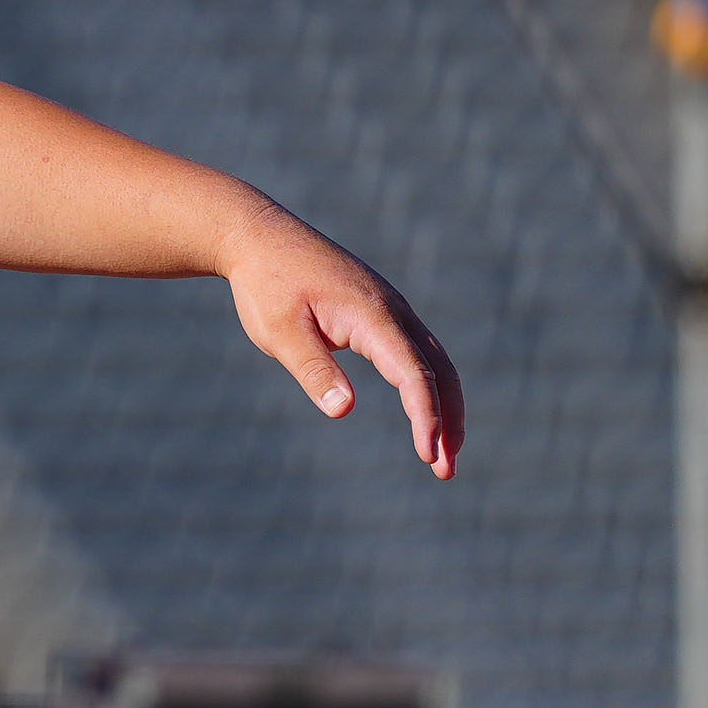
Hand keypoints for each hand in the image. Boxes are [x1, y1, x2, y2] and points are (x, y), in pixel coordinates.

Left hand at [220, 199, 463, 478]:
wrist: (260, 236)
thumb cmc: (266, 284)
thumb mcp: (279, 332)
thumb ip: (313, 368)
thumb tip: (343, 410)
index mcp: (372, 315)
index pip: (413, 373)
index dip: (425, 415)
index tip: (427, 454)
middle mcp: (393, 310)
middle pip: (439, 370)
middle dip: (448, 420)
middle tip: (444, 470)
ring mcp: (391, 308)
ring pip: (435, 361)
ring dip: (444, 406)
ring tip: (441, 454)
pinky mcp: (381, 311)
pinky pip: (417, 351)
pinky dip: (428, 385)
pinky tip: (423, 412)